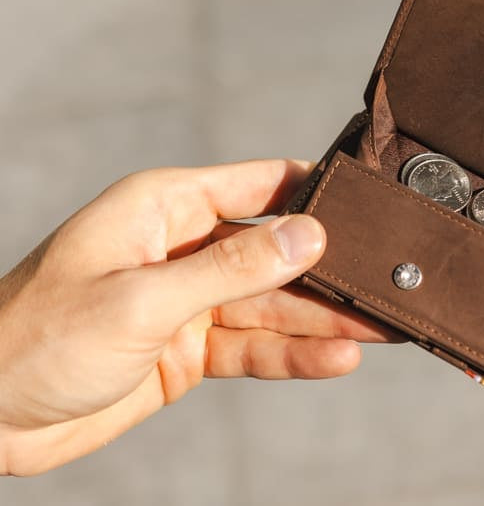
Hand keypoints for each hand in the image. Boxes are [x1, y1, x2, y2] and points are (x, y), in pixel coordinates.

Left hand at [0, 160, 394, 475]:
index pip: (258, 185)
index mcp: (165, 208)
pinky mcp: (191, 350)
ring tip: (381, 326)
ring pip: (273, 304)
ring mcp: (191, 301)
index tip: (369, 204)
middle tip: (386, 280)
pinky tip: (337, 357)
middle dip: (329, 268)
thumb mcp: (143, 297)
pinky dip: (294, 355)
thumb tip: (306, 237)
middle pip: (276, 251)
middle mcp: (185, 248)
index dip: (314, 193)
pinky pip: (254, 348)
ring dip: (324, 317)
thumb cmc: (37, 339)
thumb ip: (232, 268)